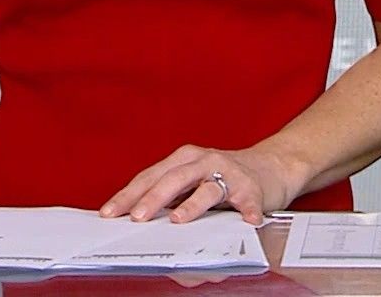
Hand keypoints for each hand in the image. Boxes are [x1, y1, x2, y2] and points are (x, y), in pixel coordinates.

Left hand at [99, 143, 302, 225]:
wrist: (271, 165)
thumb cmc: (223, 176)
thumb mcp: (191, 180)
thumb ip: (169, 195)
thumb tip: (134, 215)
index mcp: (184, 159)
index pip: (150, 176)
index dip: (128, 195)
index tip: (109, 213)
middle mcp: (204, 161)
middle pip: (174, 179)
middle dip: (153, 199)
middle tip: (136, 217)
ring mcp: (229, 173)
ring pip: (208, 188)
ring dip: (192, 205)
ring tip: (179, 221)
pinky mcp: (253, 188)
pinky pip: (250, 201)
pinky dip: (249, 211)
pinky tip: (248, 221)